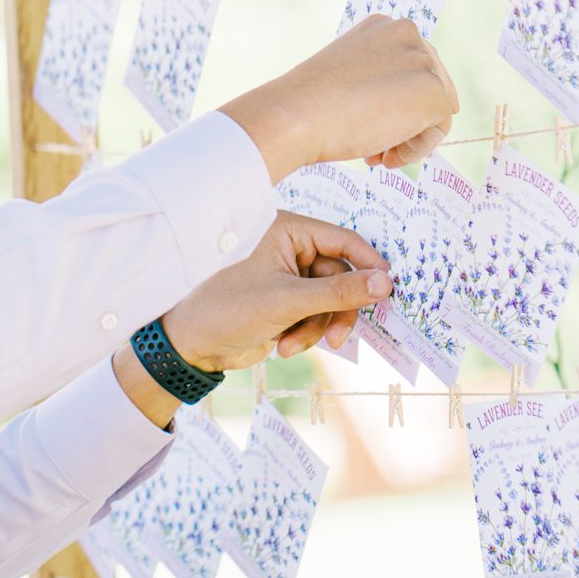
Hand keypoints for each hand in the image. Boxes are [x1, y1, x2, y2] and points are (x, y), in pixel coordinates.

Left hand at [161, 211, 393, 370]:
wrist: (189, 346)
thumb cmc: (226, 309)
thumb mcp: (287, 301)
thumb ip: (339, 292)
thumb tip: (386, 283)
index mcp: (286, 230)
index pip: (344, 240)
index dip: (369, 265)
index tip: (390, 289)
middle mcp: (288, 248)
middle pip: (341, 276)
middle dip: (337, 310)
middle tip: (338, 338)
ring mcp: (287, 276)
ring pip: (330, 300)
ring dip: (318, 327)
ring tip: (293, 345)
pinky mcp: (284, 301)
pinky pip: (316, 314)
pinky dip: (307, 333)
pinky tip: (285, 347)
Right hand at [220, 15, 458, 182]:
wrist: (292, 117)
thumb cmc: (304, 105)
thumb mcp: (342, 78)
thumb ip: (373, 80)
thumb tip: (399, 108)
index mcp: (381, 26)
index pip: (409, 64)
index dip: (396, 100)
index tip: (370, 123)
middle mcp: (407, 33)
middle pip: (429, 84)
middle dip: (406, 119)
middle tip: (375, 148)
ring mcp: (423, 61)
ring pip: (434, 108)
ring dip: (408, 137)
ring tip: (377, 155)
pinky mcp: (433, 93)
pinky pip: (438, 130)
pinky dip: (414, 150)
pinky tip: (384, 156)